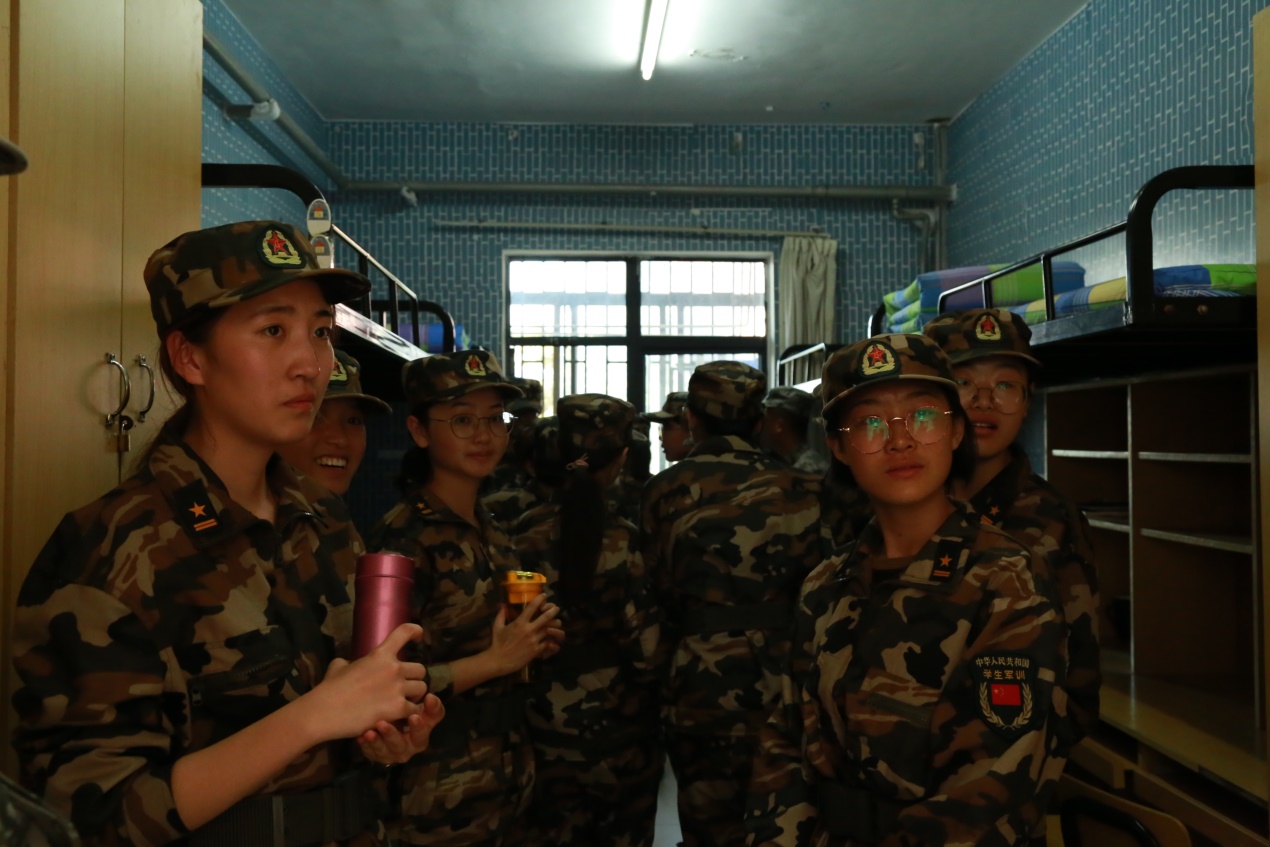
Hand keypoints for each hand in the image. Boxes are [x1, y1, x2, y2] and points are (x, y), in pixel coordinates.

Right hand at [305, 624, 427, 741]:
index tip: (419, 637)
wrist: (324, 712)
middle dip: (414, 678)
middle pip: (420, 669)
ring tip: (404, 702)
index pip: (405, 632)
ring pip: (422, 689)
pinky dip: (409, 714)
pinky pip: (415, 709)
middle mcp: (393, 668)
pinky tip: (400, 717)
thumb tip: (349, 664)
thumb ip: (350, 662)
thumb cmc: (329, 689)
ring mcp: (397, 688)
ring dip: (415, 696)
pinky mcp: (397, 708)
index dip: (415, 631)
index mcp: (380, 654)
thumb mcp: (339, 667)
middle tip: (405, 687)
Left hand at [357, 693, 444, 763]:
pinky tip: (361, 736)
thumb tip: (431, 697)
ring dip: (376, 742)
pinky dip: (366, 745)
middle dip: (391, 735)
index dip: (418, 727)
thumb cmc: (409, 716)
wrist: (389, 722)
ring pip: (383, 751)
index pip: (421, 735)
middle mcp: (405, 750)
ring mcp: (389, 754)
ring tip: (369, 732)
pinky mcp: (376, 755)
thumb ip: (430, 707)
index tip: (414, 716)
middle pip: (400, 745)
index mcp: (419, 740)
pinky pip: (370, 752)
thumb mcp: (421, 712)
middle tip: (382, 724)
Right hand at [488, 593, 563, 675]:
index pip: (532, 607)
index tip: (544, 595)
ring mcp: (533, 640)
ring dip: (554, 626)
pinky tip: (552, 638)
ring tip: (556, 623)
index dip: (540, 599)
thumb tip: (502, 605)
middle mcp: (528, 630)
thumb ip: (501, 615)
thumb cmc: (497, 643)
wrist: (499, 660)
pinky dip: (551, 640)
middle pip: (546, 617)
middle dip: (553, 611)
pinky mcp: (536, 650)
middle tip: (556, 608)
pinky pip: (548, 642)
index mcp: (519, 622)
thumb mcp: (497, 627)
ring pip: (549, 630)